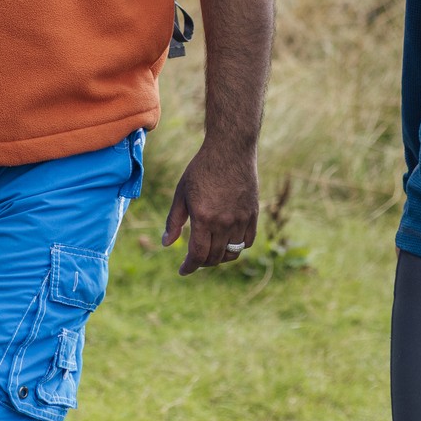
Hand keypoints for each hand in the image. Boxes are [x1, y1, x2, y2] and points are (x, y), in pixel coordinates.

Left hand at [160, 143, 258, 275]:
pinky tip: (227, 242)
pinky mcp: (253, 214)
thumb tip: (167, 244)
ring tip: (210, 252)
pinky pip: (247, 242)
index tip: (184, 270)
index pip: (198, 255)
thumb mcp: (182, 193)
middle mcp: (224, 222)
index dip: (189, 267)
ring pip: (232, 253)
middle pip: (215, 257)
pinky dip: (237, 247)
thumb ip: (174, 220)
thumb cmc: (201, 169)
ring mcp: (241, 219)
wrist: (230, 150)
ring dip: (219, 257)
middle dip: (202, 263)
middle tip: (194, 259)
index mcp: (204, 218)